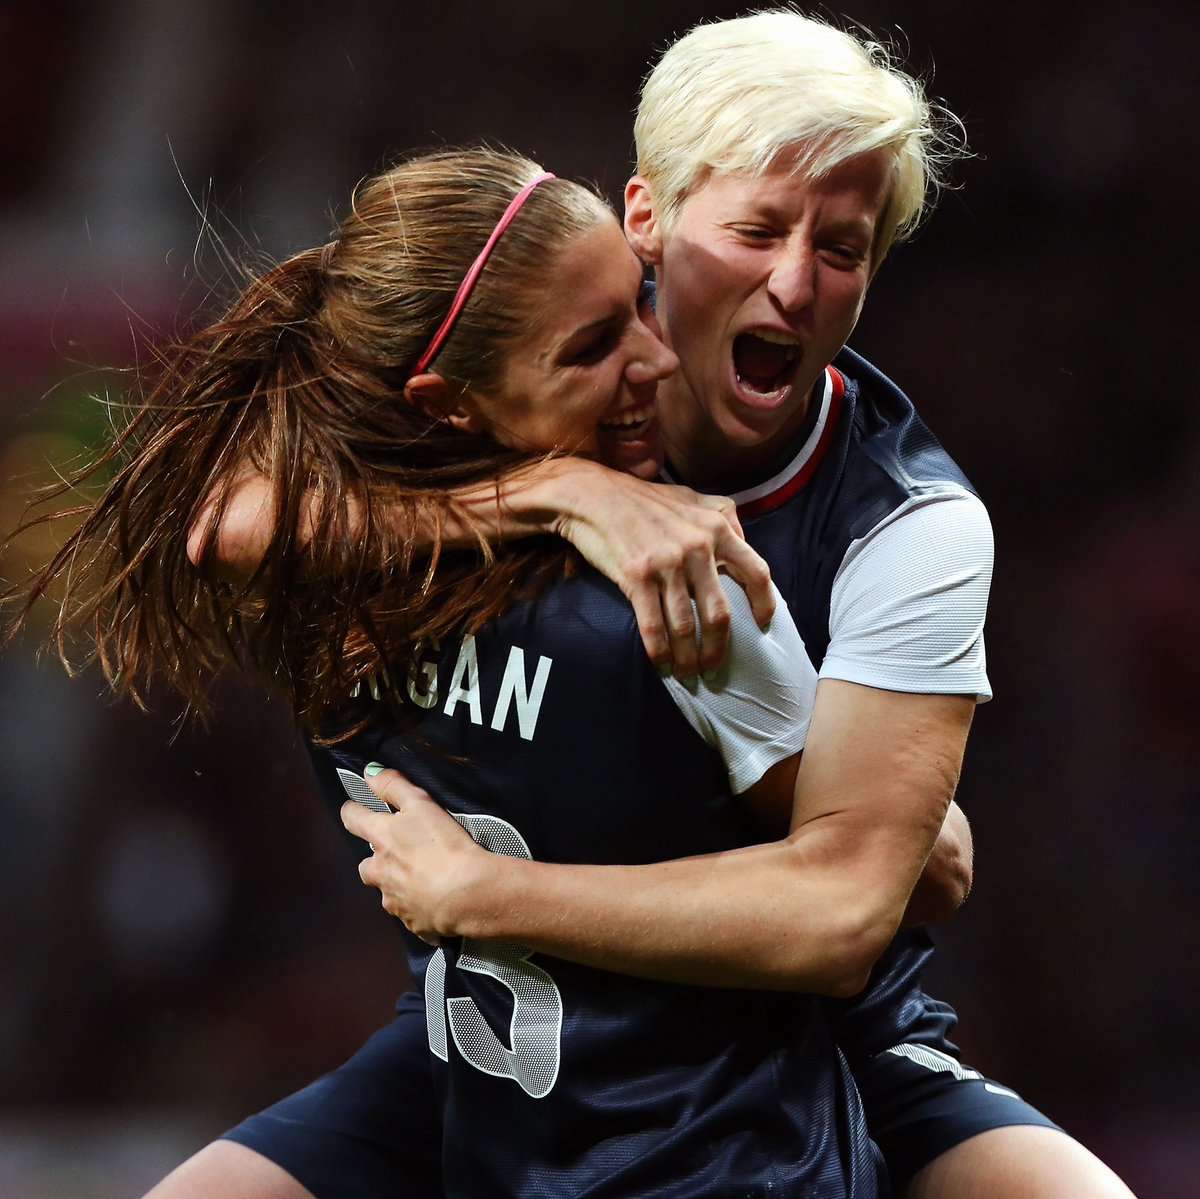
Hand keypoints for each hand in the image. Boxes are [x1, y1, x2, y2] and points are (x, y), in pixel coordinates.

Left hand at [340, 764, 484, 944]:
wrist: (465, 894)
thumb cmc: (443, 845)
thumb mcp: (420, 804)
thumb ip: (393, 786)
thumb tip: (369, 773)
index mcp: (381, 840)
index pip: (354, 820)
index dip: (352, 811)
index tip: (352, 808)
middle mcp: (379, 872)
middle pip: (366, 865)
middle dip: (376, 859)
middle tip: (397, 853)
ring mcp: (393, 901)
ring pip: (387, 890)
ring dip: (397, 883)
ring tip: (422, 877)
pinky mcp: (411, 923)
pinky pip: (409, 912)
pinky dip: (418, 905)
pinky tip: (435, 899)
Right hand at [551, 465, 774, 676]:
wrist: (594, 496)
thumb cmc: (644, 500)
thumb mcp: (692, 497)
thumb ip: (722, 515)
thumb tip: (744, 540)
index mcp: (716, 528)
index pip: (756, 572)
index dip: (764, 604)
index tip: (763, 626)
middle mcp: (696, 547)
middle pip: (719, 614)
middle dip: (718, 649)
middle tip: (715, 669)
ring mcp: (666, 563)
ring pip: (686, 626)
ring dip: (688, 658)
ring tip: (688, 674)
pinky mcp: (636, 576)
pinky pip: (653, 625)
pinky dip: (659, 652)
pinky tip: (662, 664)